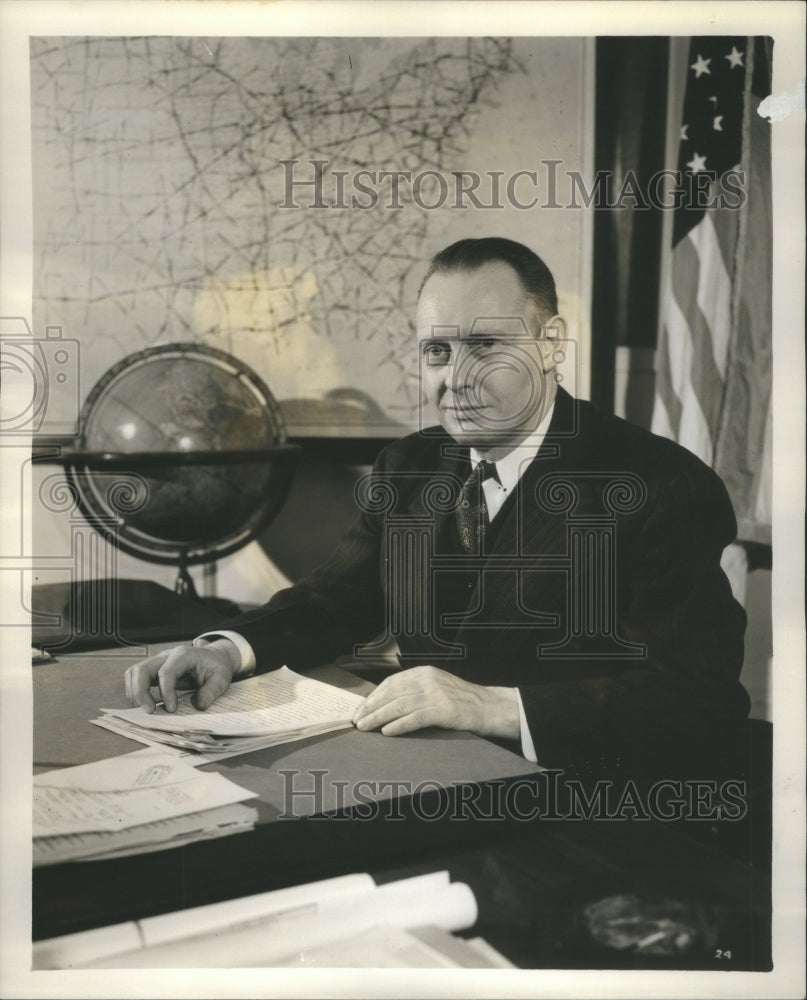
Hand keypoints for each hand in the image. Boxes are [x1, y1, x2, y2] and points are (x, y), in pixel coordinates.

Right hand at [124, 640, 238, 713]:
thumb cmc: (216, 667)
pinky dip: (136, 692)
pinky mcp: (154, 670)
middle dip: (140, 692)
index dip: (166, 693)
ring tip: (148, 709)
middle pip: (141, 669)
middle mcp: (166, 656)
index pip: (166, 672)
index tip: (172, 710)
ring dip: (135, 692)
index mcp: (183, 655)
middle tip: (150, 711)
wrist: (213, 658)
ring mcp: (158, 662)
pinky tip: (146, 704)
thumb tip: (198, 706)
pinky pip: (136, 678)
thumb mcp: (222, 678)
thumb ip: (212, 691)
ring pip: (134, 672)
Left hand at [351, 664, 519, 739]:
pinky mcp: (444, 710)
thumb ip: (415, 691)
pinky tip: (387, 732)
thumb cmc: (461, 701)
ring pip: (399, 706)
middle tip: (357, 721)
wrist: (489, 707)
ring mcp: (436, 694)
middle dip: (371, 708)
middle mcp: (428, 680)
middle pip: (391, 694)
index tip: (361, 709)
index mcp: (424, 672)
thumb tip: (385, 704)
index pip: (391, 683)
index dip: (373, 696)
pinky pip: (415, 718)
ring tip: (366, 728)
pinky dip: (399, 726)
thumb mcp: (436, 687)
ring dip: (378, 718)